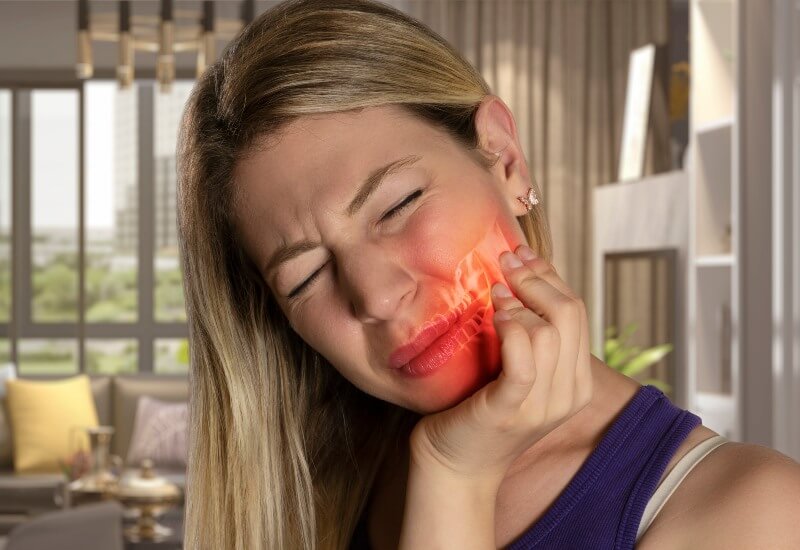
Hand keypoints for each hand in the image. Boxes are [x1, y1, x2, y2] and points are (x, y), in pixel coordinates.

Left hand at [409, 244, 592, 483]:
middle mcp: (569, 394)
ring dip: (520, 304)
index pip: (577, 311)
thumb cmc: (480, 408)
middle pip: (569, 314)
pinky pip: (524, 360)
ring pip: (549, 331)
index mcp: (577, 381)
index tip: (523, 253)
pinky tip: (494, 318)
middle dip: (537, 279)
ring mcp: (542, 405)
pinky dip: (511, 330)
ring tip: (495, 296)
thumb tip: (520, 275)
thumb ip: (530, 335)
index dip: (550, 276)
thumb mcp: (516, 368)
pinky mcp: (510, 410)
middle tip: (506, 262)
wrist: (456, 464)